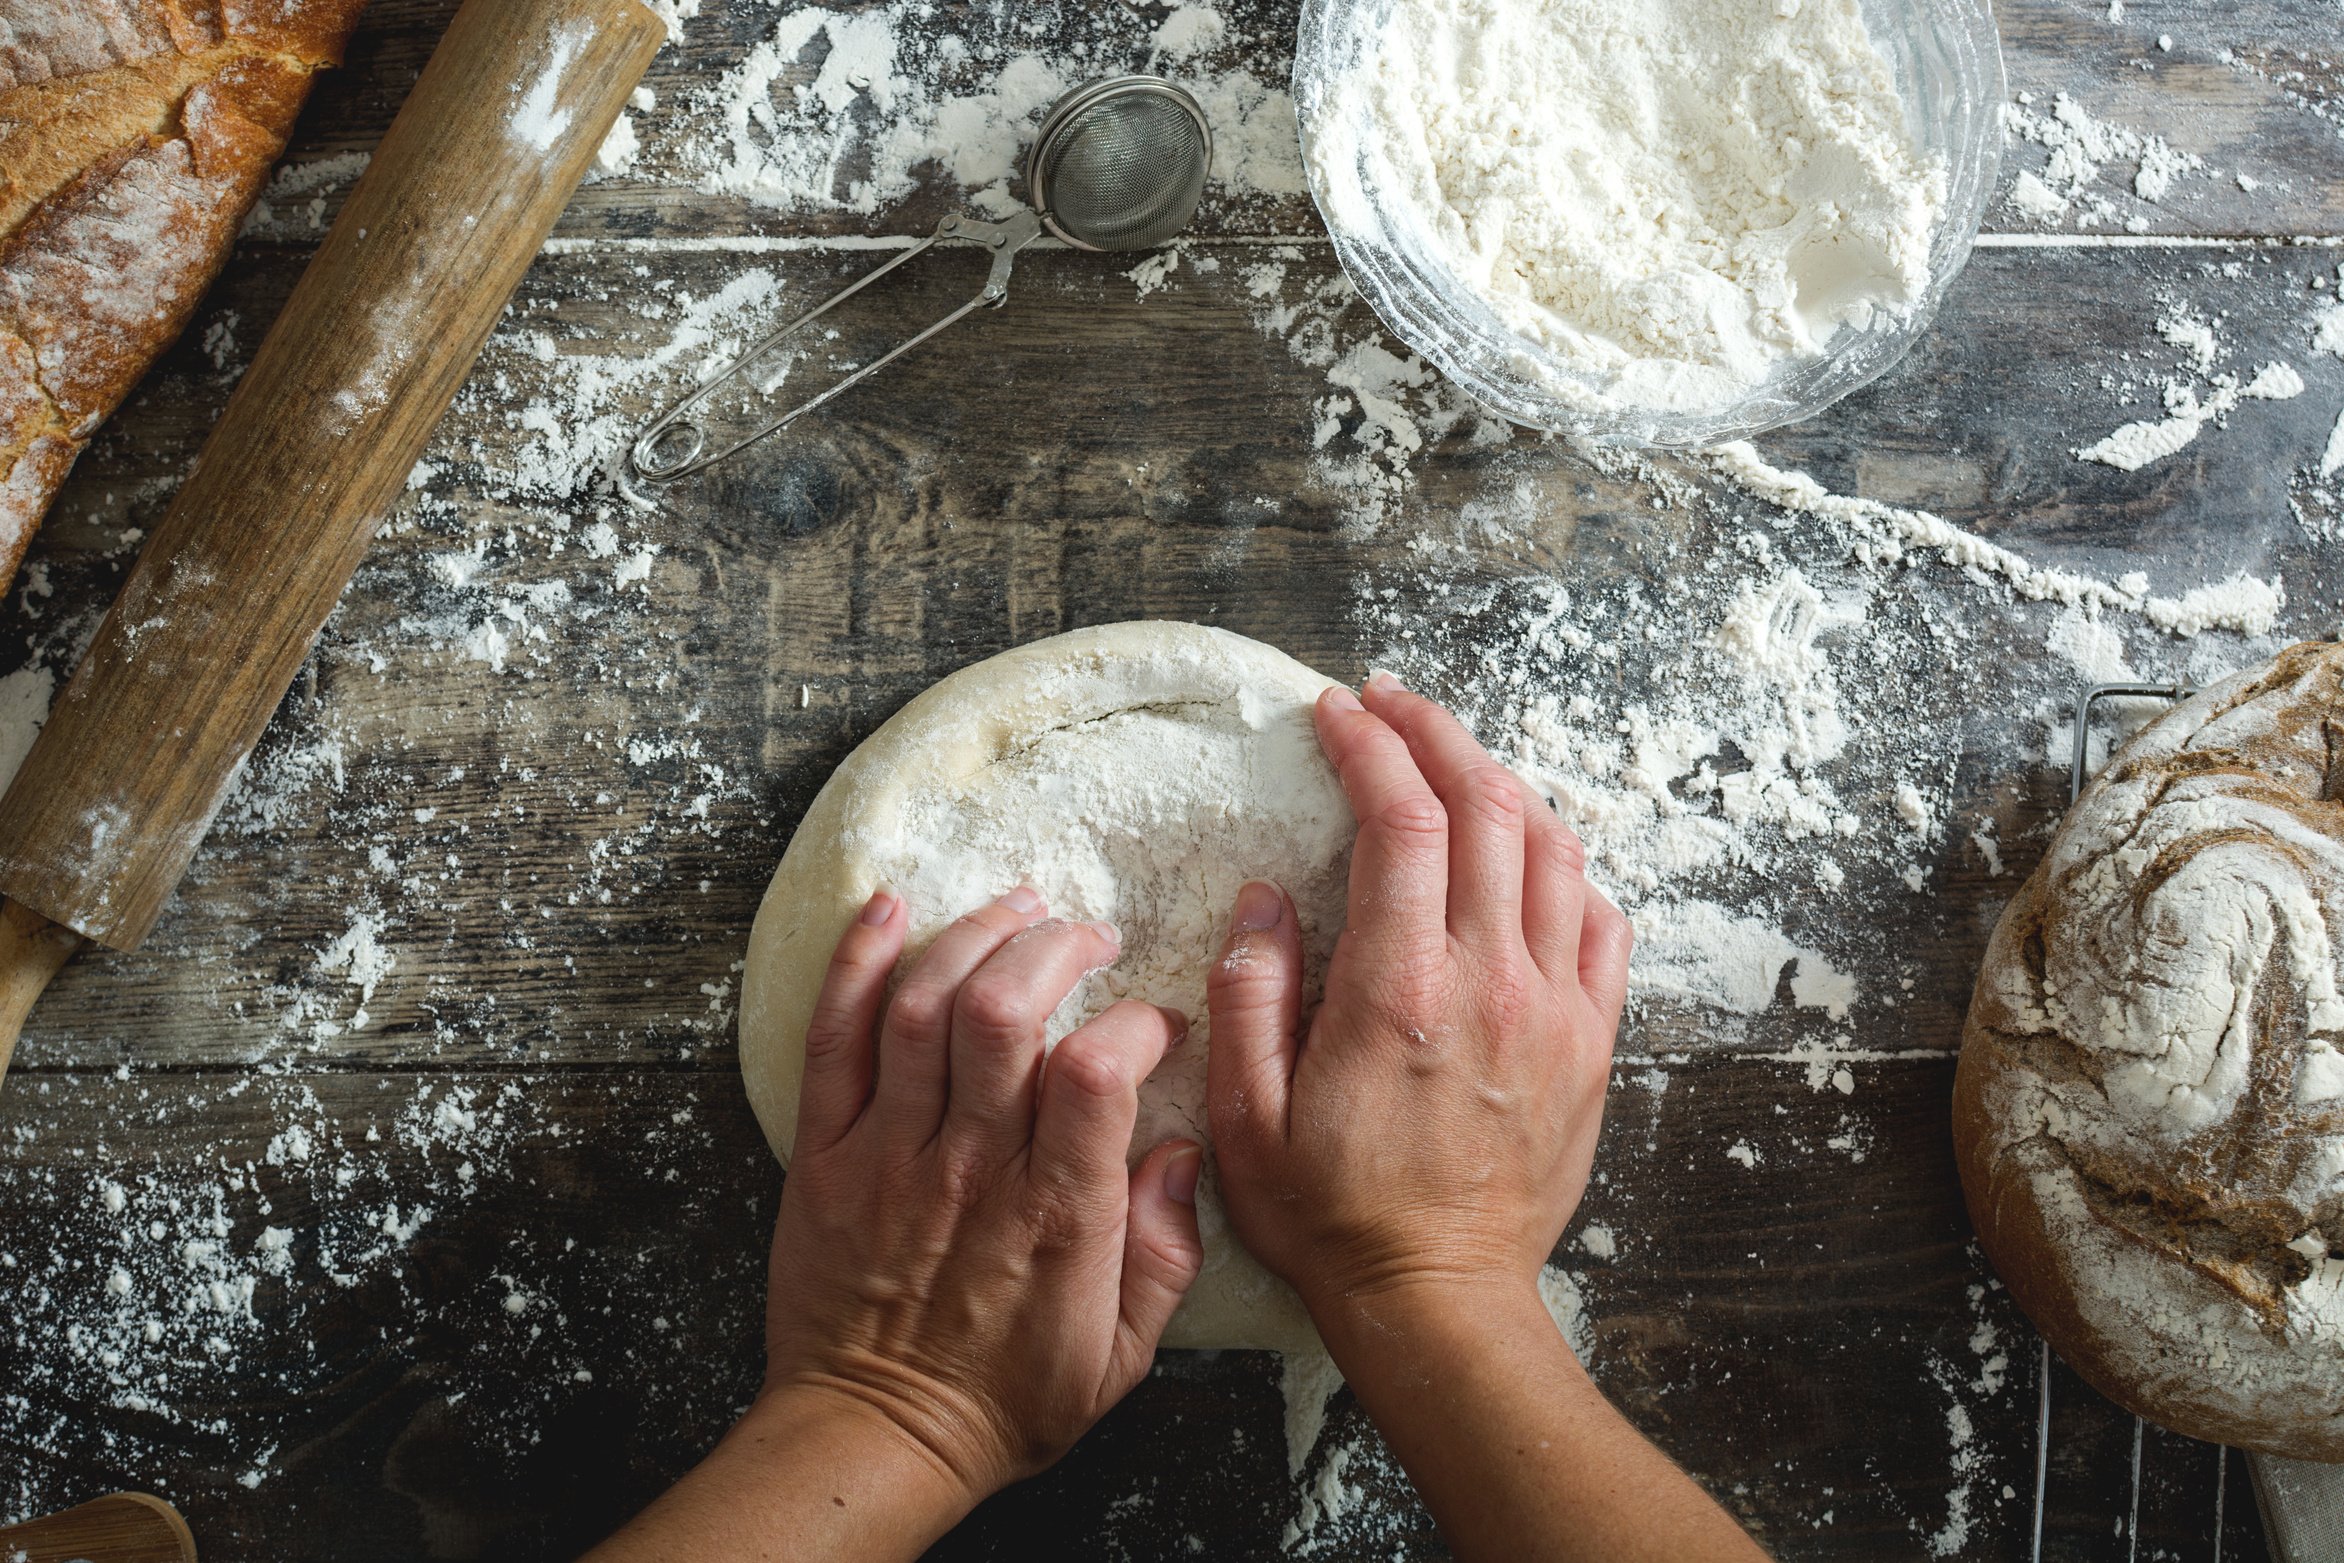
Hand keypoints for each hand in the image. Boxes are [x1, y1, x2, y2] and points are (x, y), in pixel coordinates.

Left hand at [762, 886, 1205, 1501]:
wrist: (874, 1436)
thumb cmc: (1004, 1399)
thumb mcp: (1122, 1355)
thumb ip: (1166, 1254)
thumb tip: (1187, 1155)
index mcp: (1055, 1212)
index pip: (1097, 1071)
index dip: (1136, 1023)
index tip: (1154, 1022)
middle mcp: (971, 1167)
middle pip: (1004, 1011)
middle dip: (1054, 945)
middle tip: (1086, 936)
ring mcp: (892, 1152)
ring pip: (923, 1006)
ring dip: (971, 933)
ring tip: (1014, 906)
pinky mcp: (828, 1152)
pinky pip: (834, 1039)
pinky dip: (856, 963)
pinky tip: (889, 909)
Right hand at [1206, 673, 1631, 1326]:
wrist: (1440, 1300)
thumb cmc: (1334, 1218)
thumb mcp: (1247, 1120)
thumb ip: (1248, 996)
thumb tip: (1264, 900)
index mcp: (1400, 992)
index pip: (1400, 818)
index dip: (1369, 744)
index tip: (1336, 713)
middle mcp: (1491, 983)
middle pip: (1486, 806)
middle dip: (1437, 731)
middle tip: (1392, 703)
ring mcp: (1555, 1009)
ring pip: (1554, 847)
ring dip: (1503, 781)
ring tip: (1454, 758)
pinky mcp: (1591, 1041)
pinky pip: (1602, 921)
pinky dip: (1567, 863)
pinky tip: (1529, 853)